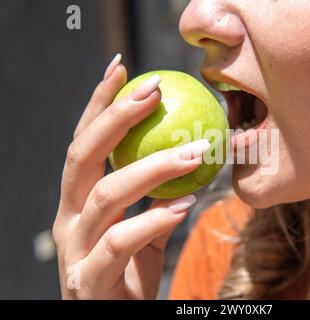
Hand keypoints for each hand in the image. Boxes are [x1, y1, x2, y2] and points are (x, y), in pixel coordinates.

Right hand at [53, 54, 204, 298]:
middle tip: (153, 90)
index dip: (99, 104)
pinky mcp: (89, 281)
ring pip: (106, 196)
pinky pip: (122, 243)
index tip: (123, 69)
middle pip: (82, 157)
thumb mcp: (145, 233)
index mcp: (77, 203)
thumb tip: (184, 161)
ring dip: (152, 167)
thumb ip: (156, 201)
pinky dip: (155, 219)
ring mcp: (74, 250)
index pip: (85, 143)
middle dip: (115, 117)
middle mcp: (68, 220)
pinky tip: (186, 204)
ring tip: (194, 151)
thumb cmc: (129, 278)